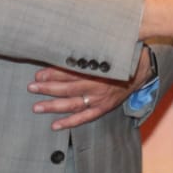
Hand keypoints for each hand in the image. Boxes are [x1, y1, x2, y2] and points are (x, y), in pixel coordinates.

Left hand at [28, 47, 154, 130]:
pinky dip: (70, 122)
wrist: (141, 70)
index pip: (70, 72)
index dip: (52, 74)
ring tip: (37, 107)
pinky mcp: (103, 108)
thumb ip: (87, 51)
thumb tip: (65, 48)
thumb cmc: (120, 58)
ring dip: (53, 106)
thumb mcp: (105, 51)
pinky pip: (85, 117)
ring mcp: (100, 99)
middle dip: (47, 88)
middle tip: (31, 88)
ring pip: (73, 104)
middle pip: (68, 88)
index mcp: (96, 69)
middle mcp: (97, 85)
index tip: (38, 74)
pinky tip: (55, 125)